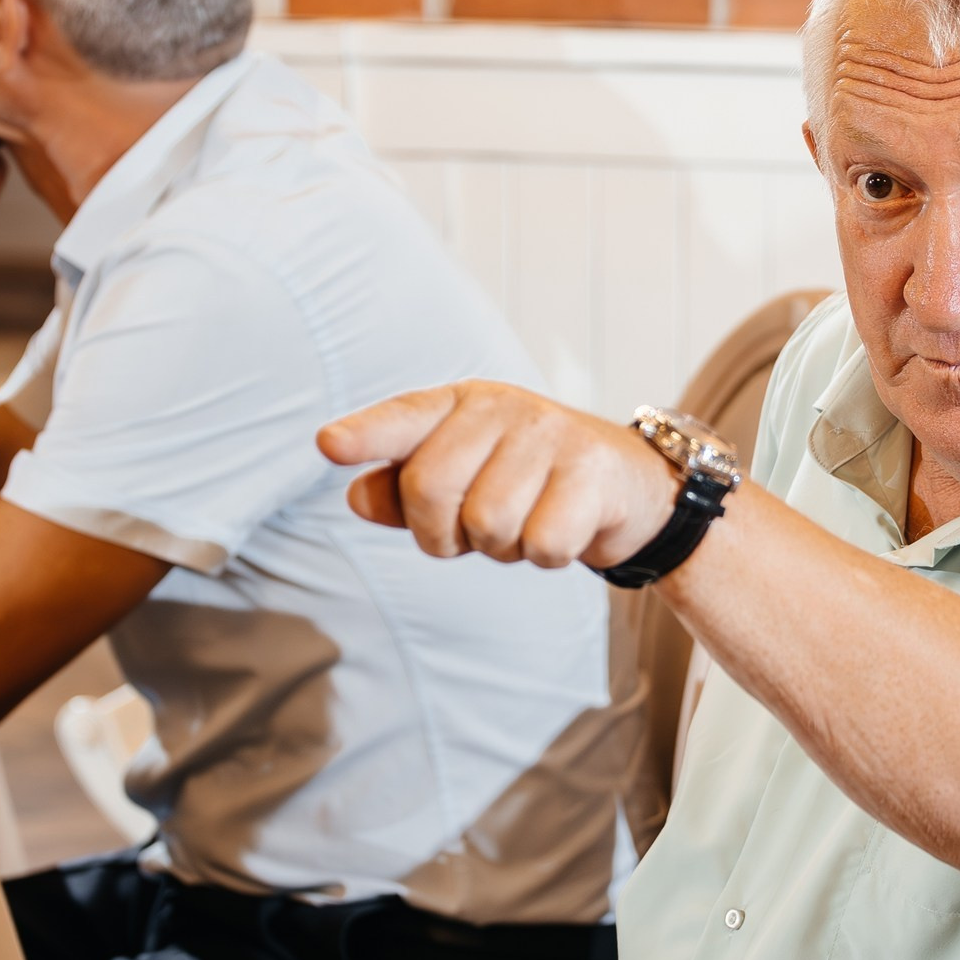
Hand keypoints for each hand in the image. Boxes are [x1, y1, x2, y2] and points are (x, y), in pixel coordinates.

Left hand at [317, 382, 681, 568]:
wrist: (630, 489)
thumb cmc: (529, 486)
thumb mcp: (464, 482)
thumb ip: (403, 489)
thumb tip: (357, 495)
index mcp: (463, 404)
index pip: (405, 417)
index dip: (366, 434)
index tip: (329, 445)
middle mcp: (503, 409)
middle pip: (429, 489)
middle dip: (441, 533)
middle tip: (473, 533)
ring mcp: (550, 434)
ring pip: (486, 525)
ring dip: (502, 547)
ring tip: (527, 523)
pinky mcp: (591, 471)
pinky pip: (539, 545)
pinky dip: (547, 555)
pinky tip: (566, 529)